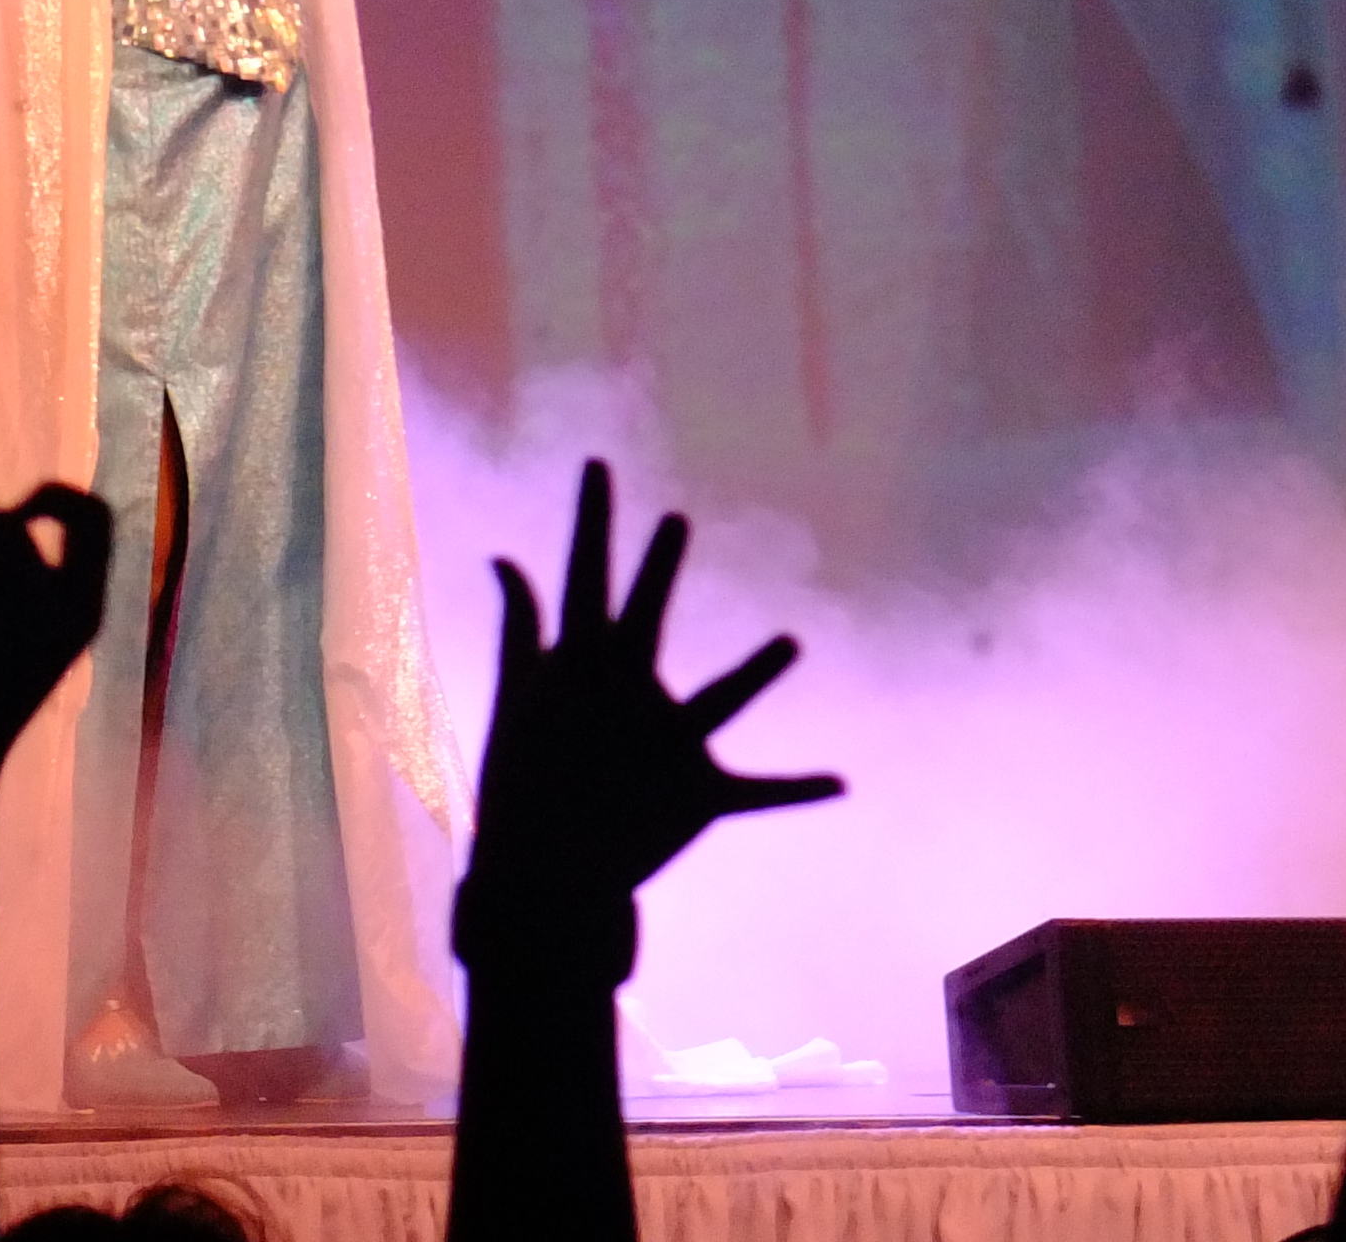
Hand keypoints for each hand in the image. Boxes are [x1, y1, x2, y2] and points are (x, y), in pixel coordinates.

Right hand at [453, 460, 841, 978]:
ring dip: (758, 670)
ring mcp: (666, 741)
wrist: (542, 879)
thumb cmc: (522, 781)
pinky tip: (840, 781)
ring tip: (792, 643)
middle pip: (646, 615)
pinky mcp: (700, 792)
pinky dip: (799, 787)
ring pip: (720, 696)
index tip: (599, 466)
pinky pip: (758, 790)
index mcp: (580, 664)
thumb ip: (520, 627)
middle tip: (675, 520)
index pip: (584, 574)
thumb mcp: (516, 697)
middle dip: (659, 566)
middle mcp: (626, 691)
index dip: (593, 517)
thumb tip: (504, 559)